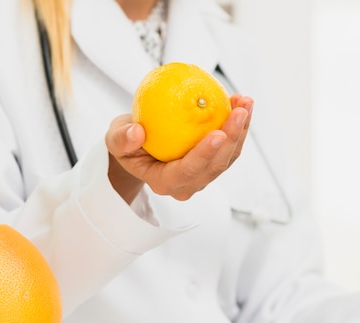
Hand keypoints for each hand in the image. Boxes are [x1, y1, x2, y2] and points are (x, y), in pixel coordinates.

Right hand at [106, 94, 253, 202]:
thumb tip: (137, 132)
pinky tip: (239, 102)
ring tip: (245, 102)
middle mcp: (187, 184)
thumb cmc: (125, 145)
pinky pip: (229, 146)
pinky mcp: (212, 163)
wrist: (137, 148)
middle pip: (216, 165)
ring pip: (228, 156)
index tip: (218, 132)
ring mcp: (202, 175)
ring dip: (241, 129)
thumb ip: (121, 139)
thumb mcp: (114, 139)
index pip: (187, 171)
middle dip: (233, 138)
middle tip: (240, 110)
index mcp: (164, 183)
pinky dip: (237, 124)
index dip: (204, 154)